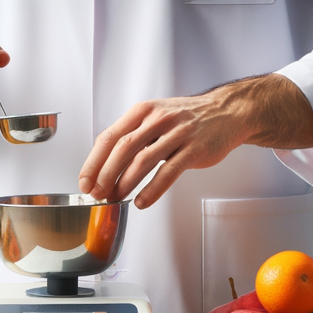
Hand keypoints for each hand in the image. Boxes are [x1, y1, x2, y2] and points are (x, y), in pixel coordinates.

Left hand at [77, 74, 312, 208]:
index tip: (85, 181)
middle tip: (97, 194)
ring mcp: (176, 133)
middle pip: (122, 148)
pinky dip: (152, 189)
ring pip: (143, 160)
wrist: (226, 111)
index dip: (94, 161)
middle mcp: (157, 119)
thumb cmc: (187, 118)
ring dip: (125, 182)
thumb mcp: (155, 116)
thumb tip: (104, 163)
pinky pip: (168, 172)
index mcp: (142, 111)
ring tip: (116, 198)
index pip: (109, 136)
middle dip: (105, 174)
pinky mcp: (194, 149)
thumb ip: (132, 134)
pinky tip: (142, 201)